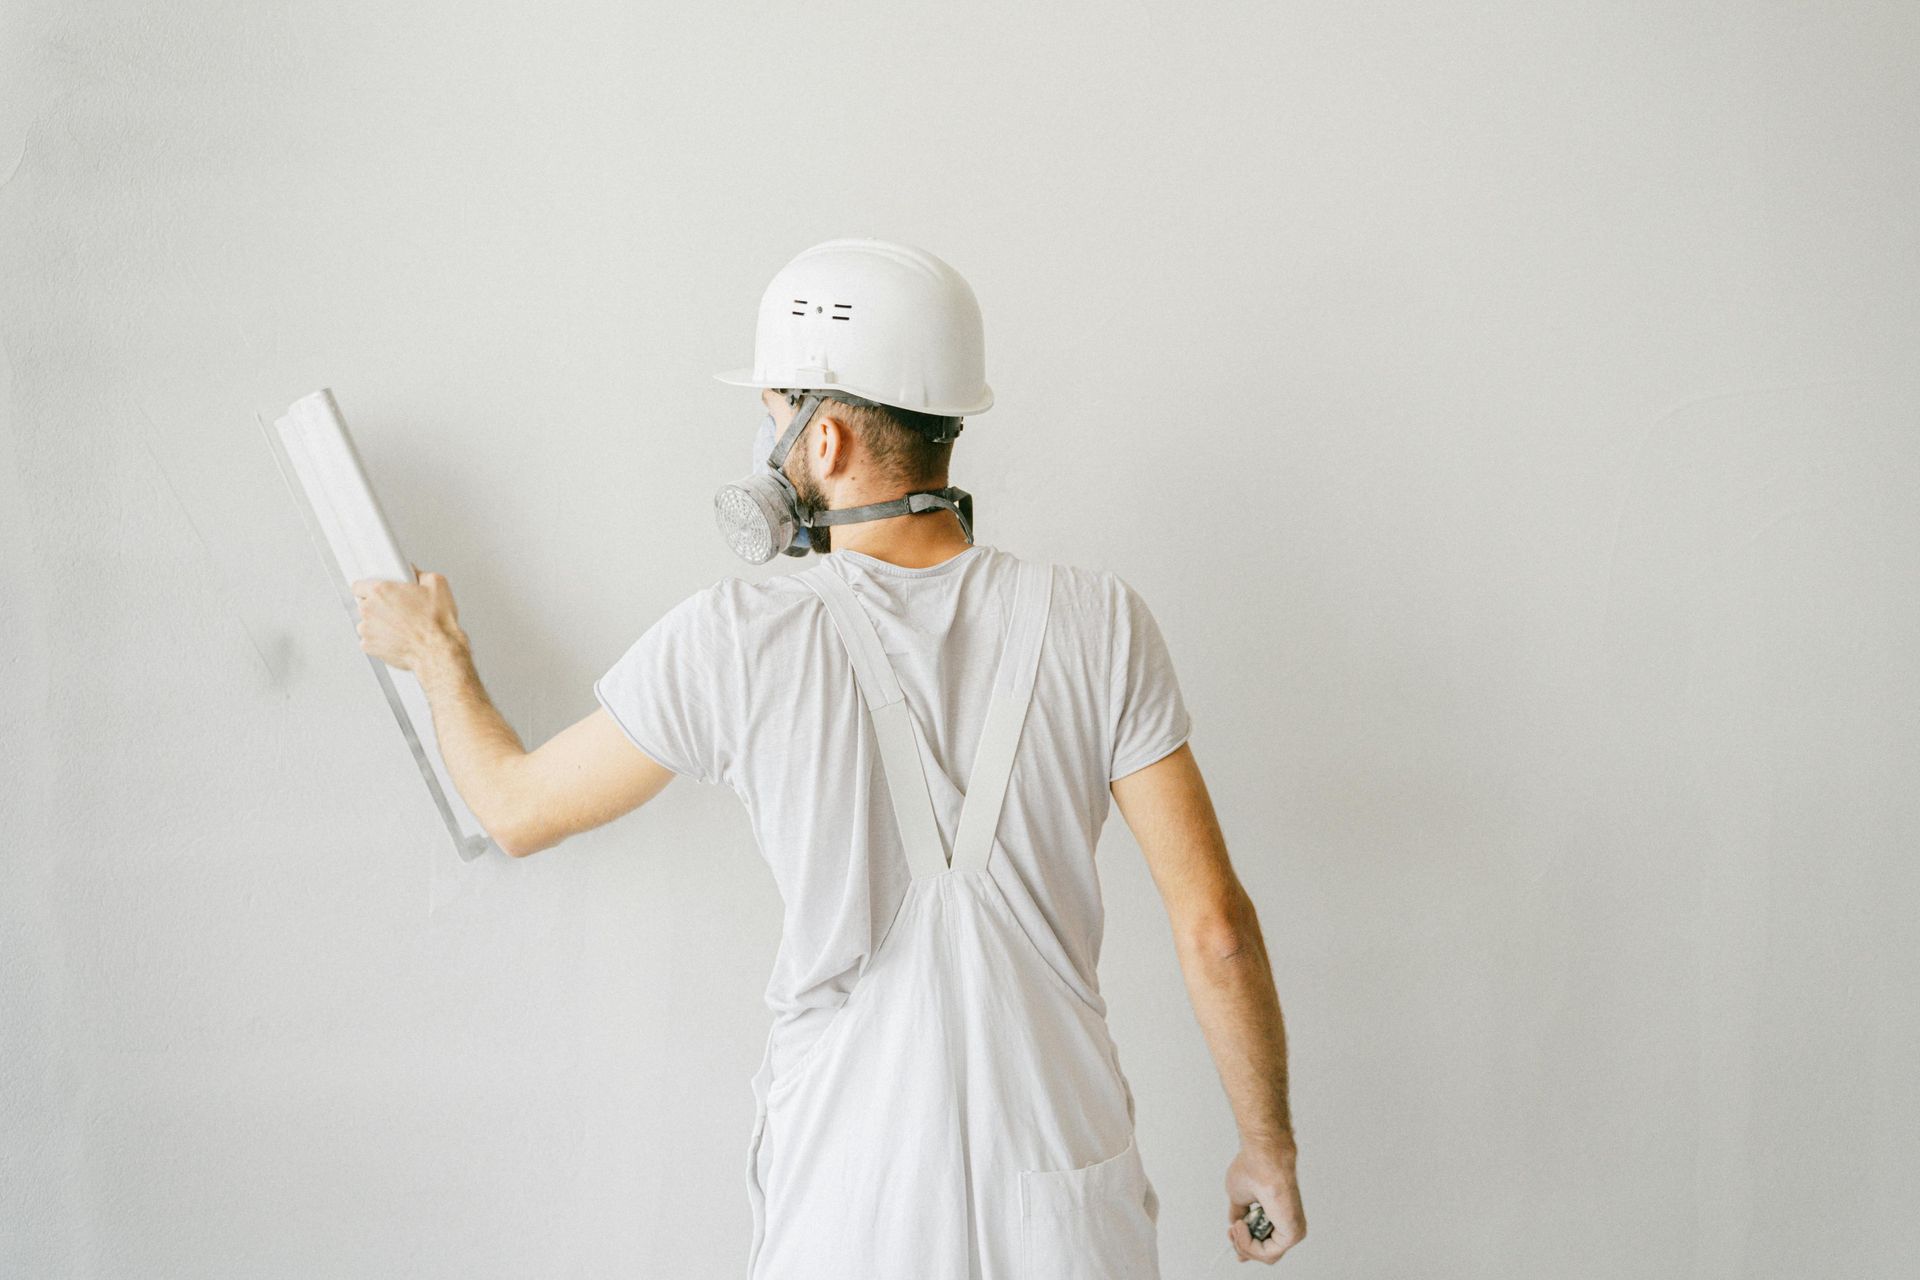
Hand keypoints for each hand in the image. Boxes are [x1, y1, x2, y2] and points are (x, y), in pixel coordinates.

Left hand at [350, 563, 464, 671]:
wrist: (437, 650)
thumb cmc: (436, 622)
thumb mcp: (437, 585)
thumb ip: (421, 574)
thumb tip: (417, 574)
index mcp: (381, 590)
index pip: (359, 585)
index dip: (368, 589)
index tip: (375, 592)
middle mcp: (369, 609)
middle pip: (364, 605)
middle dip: (378, 607)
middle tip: (397, 610)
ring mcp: (367, 629)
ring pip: (366, 624)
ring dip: (378, 624)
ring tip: (399, 627)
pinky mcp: (369, 646)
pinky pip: (370, 641)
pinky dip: (380, 641)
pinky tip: (396, 639)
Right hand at [1225, 1142, 1305, 1263]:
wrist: (1262, 1158)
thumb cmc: (1252, 1169)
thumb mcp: (1239, 1197)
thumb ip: (1240, 1214)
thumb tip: (1236, 1225)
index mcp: (1278, 1215)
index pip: (1266, 1243)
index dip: (1247, 1247)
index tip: (1231, 1237)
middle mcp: (1288, 1223)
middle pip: (1265, 1253)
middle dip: (1243, 1247)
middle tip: (1232, 1232)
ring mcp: (1292, 1230)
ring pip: (1265, 1255)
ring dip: (1243, 1244)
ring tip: (1236, 1226)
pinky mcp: (1293, 1234)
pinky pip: (1268, 1253)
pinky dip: (1249, 1244)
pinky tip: (1242, 1226)